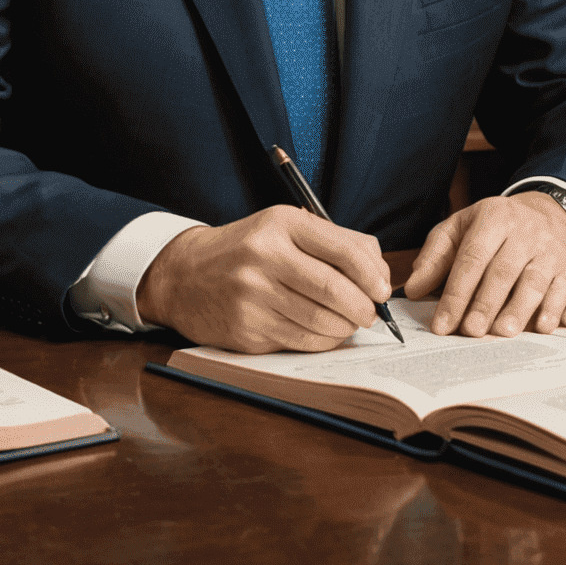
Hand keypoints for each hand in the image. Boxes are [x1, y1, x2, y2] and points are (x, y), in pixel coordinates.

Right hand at [135, 206, 391, 353]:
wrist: (183, 274)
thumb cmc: (246, 250)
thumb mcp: (283, 227)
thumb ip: (333, 241)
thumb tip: (380, 272)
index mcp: (281, 223)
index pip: (345, 250)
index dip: (373, 275)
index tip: (382, 289)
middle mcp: (266, 256)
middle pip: (336, 290)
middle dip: (364, 308)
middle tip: (370, 313)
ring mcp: (254, 295)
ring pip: (322, 321)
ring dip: (346, 328)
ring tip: (348, 322)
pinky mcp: (247, 328)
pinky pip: (302, 341)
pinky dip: (323, 340)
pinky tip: (324, 332)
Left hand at [402, 191, 565, 337]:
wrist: (551, 215)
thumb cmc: (497, 228)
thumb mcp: (461, 228)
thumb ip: (435, 256)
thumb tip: (413, 288)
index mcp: (495, 218)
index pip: (472, 258)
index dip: (456, 294)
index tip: (442, 324)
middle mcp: (528, 232)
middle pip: (504, 272)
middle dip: (486, 304)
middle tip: (471, 331)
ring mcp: (556, 252)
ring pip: (537, 282)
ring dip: (520, 310)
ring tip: (503, 332)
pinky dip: (561, 312)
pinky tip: (546, 326)